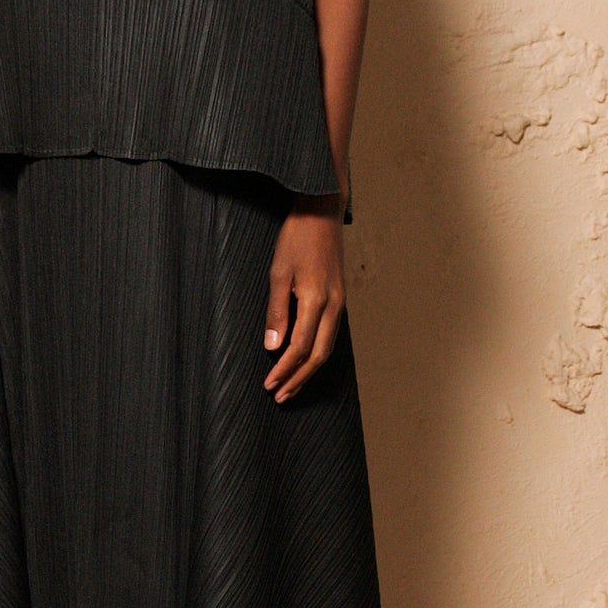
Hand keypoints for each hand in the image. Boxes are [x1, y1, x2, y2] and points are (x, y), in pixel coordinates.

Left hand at [263, 193, 345, 402]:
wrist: (322, 211)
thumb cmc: (297, 237)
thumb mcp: (278, 272)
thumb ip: (276, 311)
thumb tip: (272, 347)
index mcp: (316, 299)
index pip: (300, 347)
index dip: (284, 370)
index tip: (268, 384)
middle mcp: (333, 305)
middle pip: (319, 355)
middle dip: (299, 379)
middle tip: (281, 396)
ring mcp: (339, 302)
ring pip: (327, 347)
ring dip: (309, 370)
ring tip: (292, 386)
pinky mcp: (338, 297)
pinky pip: (330, 334)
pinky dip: (316, 353)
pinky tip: (304, 359)